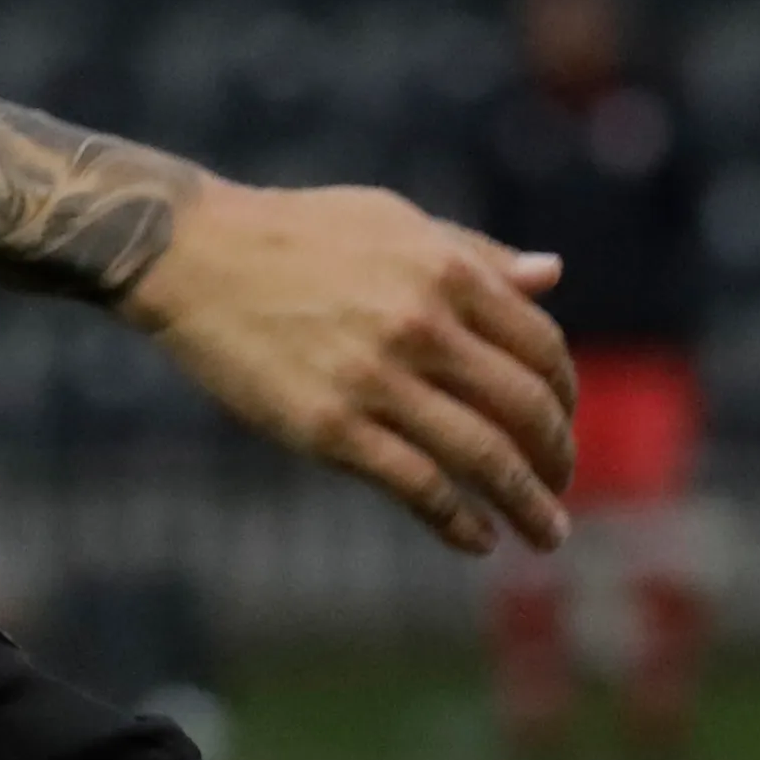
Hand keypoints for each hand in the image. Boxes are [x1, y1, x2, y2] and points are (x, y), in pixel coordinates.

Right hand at [119, 179, 576, 555]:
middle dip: (557, 458)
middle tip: (560, 486)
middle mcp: (420, 324)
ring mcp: (375, 380)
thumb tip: (553, 276)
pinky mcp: (331, 429)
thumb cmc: (297, 234)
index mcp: (443, 270)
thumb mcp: (391, 221)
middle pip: (526, 409)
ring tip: (545, 534)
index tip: (560, 421)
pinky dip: (460, 522)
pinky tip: (477, 539)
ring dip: (528, 506)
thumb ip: (474, 253)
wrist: (194, 256)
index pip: (540, 347)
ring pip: (485, 458)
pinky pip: (419, 488)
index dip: (564, 392)